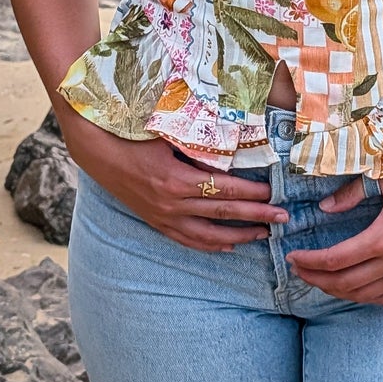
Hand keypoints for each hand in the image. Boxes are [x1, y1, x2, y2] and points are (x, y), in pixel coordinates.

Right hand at [62, 117, 288, 252]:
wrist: (98, 151)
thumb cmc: (135, 134)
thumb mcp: (169, 134)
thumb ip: (200, 142)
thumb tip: (235, 144)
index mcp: (177, 180)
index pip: (225, 190)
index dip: (252, 193)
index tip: (275, 192)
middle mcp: (172, 204)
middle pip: (223, 214)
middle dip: (257, 216)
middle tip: (284, 217)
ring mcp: (163, 217)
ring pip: (208, 235)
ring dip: (239, 236)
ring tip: (264, 235)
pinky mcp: (156, 222)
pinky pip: (187, 240)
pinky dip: (210, 246)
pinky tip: (228, 247)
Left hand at [287, 165, 382, 305]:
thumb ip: (353, 192)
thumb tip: (324, 208)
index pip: (335, 260)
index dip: (309, 262)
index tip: (293, 257)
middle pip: (343, 283)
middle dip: (315, 279)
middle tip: (298, 270)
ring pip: (362, 295)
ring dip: (335, 291)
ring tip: (318, 280)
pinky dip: (362, 297)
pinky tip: (350, 289)